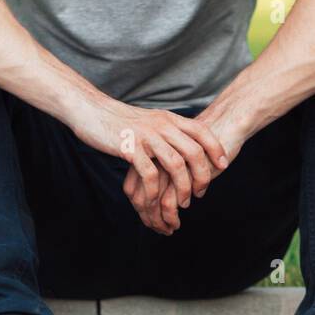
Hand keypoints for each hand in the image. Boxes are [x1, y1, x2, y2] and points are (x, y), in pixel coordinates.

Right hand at [71, 96, 228, 234]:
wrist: (90, 110)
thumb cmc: (121, 121)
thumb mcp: (151, 121)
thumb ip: (168, 131)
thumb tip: (186, 145)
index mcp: (168, 118)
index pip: (201, 131)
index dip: (216, 148)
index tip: (223, 165)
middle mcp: (161, 125)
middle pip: (193, 152)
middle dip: (202, 176)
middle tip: (201, 193)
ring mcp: (146, 136)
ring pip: (175, 165)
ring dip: (182, 188)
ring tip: (183, 203)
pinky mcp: (129, 148)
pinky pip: (150, 174)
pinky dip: (156, 192)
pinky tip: (156, 202)